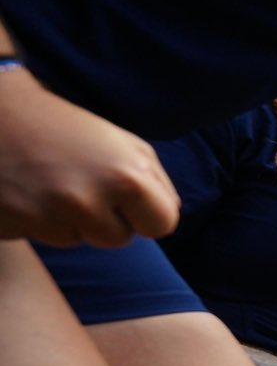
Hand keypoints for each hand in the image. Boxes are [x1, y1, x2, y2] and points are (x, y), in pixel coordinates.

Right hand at [0, 73, 180, 245]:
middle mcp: (88, 201)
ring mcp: (48, 216)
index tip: (127, 197)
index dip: (146, 212)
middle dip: (107, 218)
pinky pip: (42, 238)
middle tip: (82, 183)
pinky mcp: (15, 226)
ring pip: (79, 240)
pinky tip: (29, 191)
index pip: (163, 224)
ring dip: (71, 221)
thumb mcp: (120, 142)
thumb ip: (155, 179)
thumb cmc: (64, 125)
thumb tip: (172, 213)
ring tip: (52, 183)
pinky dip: (38, 221)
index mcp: (125, 177)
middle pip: (119, 239)